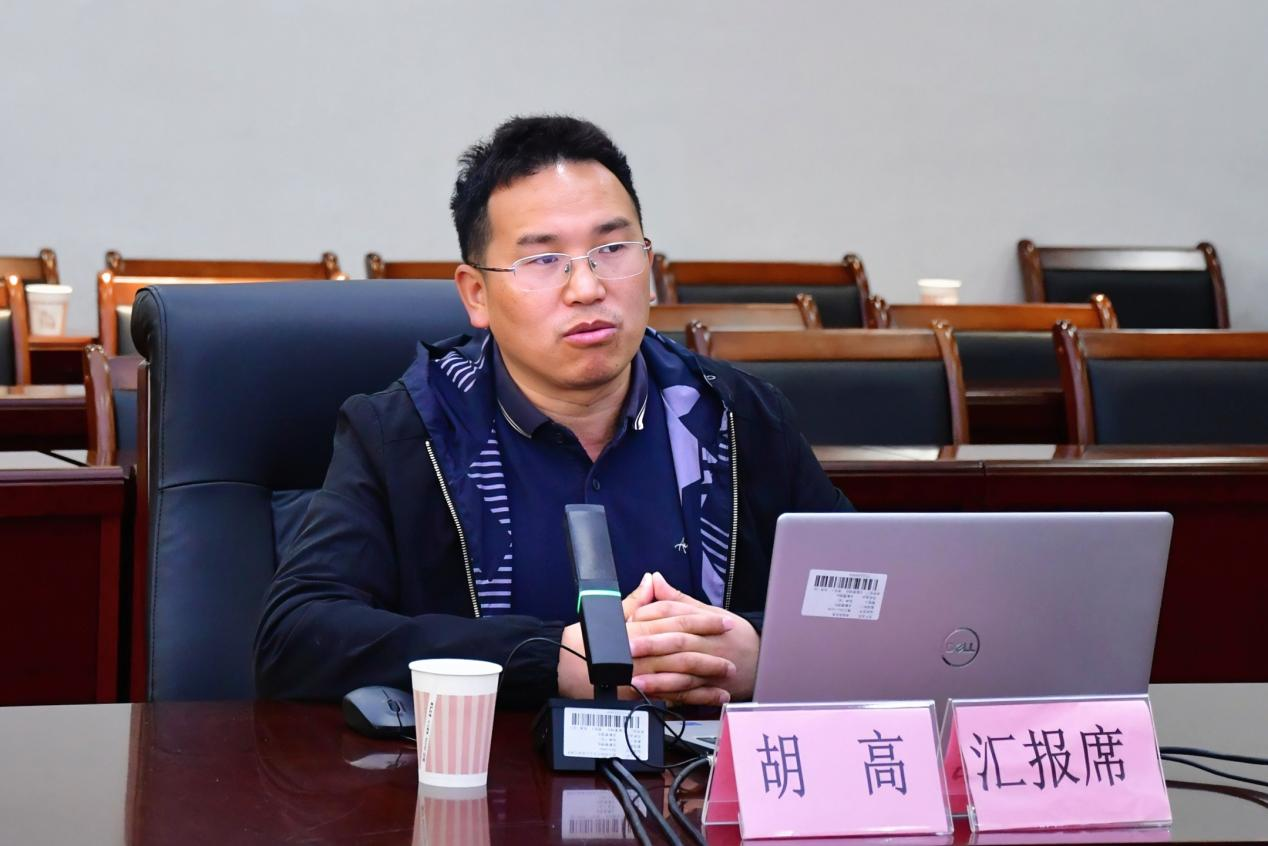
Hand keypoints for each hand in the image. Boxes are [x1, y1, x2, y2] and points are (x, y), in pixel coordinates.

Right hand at [557, 573, 737, 704]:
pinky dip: (695, 698)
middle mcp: (640, 652)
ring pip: (680, 673)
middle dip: (710, 646)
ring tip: (728, 673)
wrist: (560, 671)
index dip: (700, 620)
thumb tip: (652, 580)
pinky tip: (713, 697)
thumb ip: (634, 601)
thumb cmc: (581, 643)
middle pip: (682, 647)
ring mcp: (640, 676)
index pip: (674, 622)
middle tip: (733, 645)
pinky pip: (671, 697)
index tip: (721, 620)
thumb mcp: (606, 616)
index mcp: (634, 630)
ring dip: (707, 673)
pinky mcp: (639, 696)